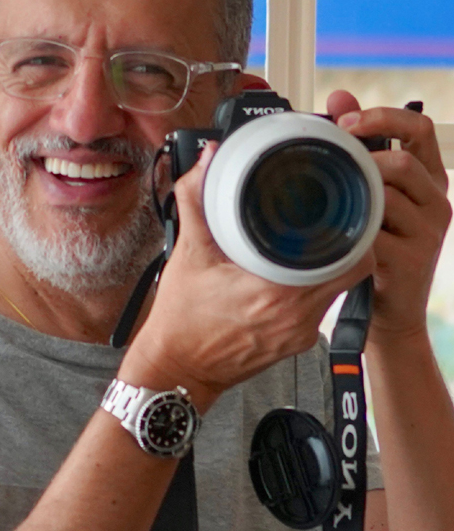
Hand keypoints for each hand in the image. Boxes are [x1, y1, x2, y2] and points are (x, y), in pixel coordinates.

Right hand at [122, 142, 374, 411]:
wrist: (176, 369)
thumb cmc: (180, 320)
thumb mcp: (187, 253)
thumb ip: (196, 200)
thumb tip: (207, 161)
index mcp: (277, 291)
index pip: (349, 257)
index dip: (354, 228)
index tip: (345, 206)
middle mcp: (297, 316)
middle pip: (352, 270)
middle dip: (346, 241)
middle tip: (331, 216)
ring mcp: (299, 334)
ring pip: (337, 289)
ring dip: (331, 265)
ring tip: (311, 241)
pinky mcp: (296, 344)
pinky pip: (319, 307)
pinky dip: (314, 287)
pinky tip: (292, 274)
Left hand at [327, 91, 451, 340]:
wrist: (389, 313)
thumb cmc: (376, 248)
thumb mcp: (372, 195)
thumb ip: (360, 147)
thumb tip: (338, 97)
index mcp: (429, 179)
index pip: (420, 127)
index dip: (383, 116)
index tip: (345, 121)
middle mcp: (437, 201)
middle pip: (403, 162)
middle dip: (362, 161)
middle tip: (330, 167)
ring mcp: (429, 232)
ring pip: (388, 196)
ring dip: (354, 198)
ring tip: (333, 206)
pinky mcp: (413, 259)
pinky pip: (375, 233)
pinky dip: (351, 230)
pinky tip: (335, 234)